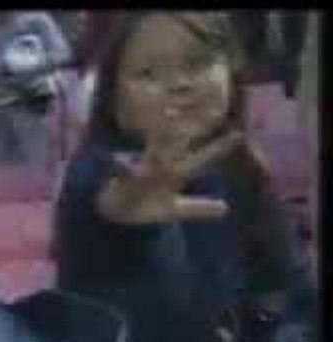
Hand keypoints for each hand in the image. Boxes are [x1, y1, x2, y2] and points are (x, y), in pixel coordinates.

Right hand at [98, 115, 243, 224]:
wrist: (118, 214)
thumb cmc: (146, 208)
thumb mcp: (174, 211)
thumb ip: (198, 208)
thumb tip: (225, 208)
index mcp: (176, 173)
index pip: (202, 159)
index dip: (220, 148)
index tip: (239, 134)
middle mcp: (162, 167)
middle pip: (179, 146)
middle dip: (189, 131)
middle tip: (206, 111)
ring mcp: (143, 171)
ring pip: (154, 153)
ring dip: (161, 139)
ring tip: (168, 119)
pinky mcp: (124, 178)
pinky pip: (124, 170)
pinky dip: (124, 166)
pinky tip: (124, 162)